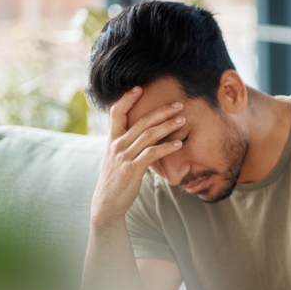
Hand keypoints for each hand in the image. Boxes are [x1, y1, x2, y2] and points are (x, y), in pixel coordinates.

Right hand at [91, 87, 185, 226]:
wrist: (108, 202)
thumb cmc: (117, 178)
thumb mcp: (118, 156)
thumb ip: (128, 143)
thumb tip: (143, 133)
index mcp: (112, 138)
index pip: (117, 112)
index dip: (127, 99)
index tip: (140, 88)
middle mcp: (117, 144)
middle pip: (140, 121)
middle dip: (161, 111)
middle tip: (179, 104)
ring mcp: (124, 156)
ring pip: (148, 135)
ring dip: (167, 126)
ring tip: (182, 120)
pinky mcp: (132, 169)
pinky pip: (151, 154)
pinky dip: (166, 147)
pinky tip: (178, 144)